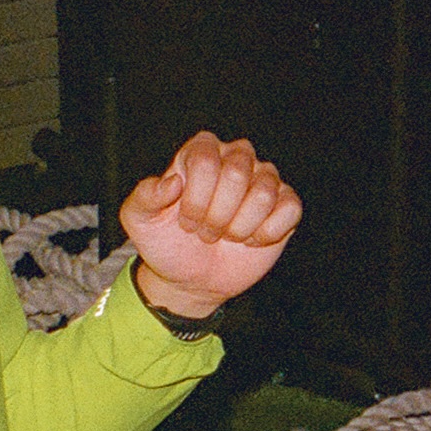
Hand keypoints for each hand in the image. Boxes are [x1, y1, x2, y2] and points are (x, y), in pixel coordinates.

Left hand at [122, 132, 300, 318]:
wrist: (191, 279)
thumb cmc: (166, 243)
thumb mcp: (139, 220)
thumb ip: (145, 196)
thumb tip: (173, 182)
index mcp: (201, 150)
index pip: (206, 161)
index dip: (195, 200)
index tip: (185, 222)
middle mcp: (235, 156)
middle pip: (237, 174)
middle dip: (217, 216)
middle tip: (207, 232)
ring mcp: (264, 178)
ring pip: (264, 194)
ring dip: (240, 228)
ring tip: (227, 236)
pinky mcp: (285, 204)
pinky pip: (290, 208)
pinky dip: (267, 233)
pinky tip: (252, 240)